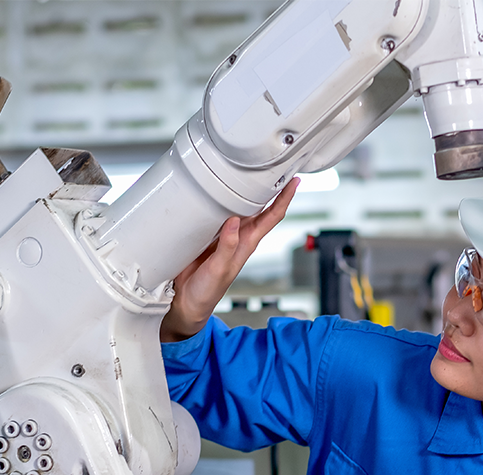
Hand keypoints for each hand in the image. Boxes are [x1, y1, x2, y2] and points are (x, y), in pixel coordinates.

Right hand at [159, 179, 298, 341]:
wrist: (187, 302)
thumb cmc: (207, 292)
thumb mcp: (220, 269)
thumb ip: (227, 247)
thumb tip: (234, 222)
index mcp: (247, 243)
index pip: (272, 217)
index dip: (284, 199)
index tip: (294, 182)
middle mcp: (238, 236)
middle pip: (259, 206)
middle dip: (270, 186)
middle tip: (277, 165)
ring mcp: (222, 234)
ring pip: (238, 205)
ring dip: (245, 189)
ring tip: (251, 169)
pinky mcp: (205, 233)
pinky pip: (215, 209)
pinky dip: (218, 196)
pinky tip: (216, 185)